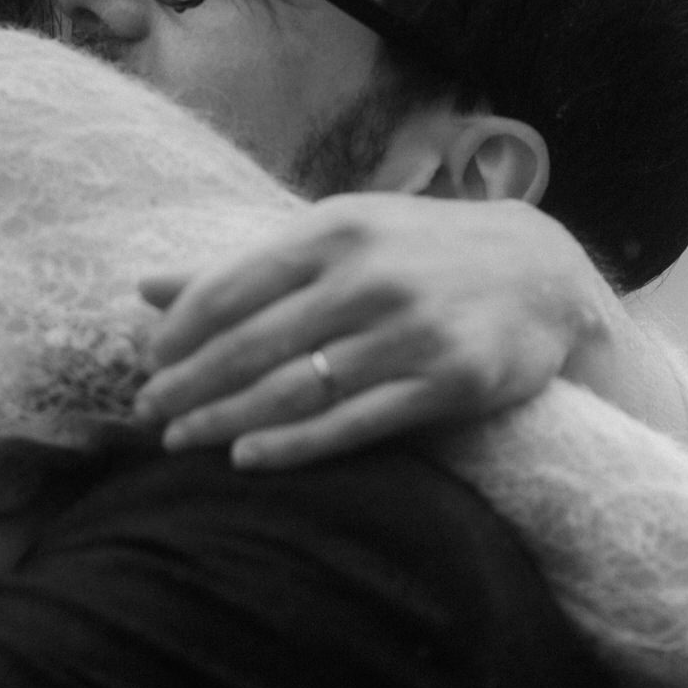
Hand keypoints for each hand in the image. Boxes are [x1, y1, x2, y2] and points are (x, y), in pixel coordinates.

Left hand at [132, 193, 621, 468]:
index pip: (234, 284)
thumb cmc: (418, 253)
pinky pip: (356, 422)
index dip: (182, 331)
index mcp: (336, 230)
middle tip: (146, 413)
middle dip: (191, 382)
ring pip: (298, 387)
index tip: (146, 362)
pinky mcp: (450, 381)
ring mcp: (412, 330)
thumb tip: (144, 288)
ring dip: (227, 418)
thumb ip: (244, 266)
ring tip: (180, 441)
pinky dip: (295, 444)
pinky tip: (248, 458)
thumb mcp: (337, 238)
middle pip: (256, 342)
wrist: (543, 274)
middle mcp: (370, 276)